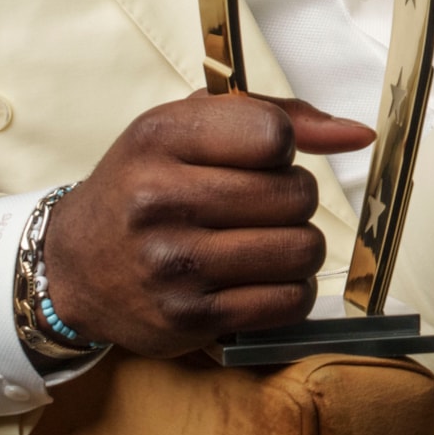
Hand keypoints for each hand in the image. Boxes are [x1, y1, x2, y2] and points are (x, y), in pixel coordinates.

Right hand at [39, 93, 371, 357]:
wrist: (75, 265)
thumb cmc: (145, 185)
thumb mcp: (189, 128)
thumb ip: (278, 115)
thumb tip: (358, 134)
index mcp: (160, 138)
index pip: (274, 135)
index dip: (283, 147)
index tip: (260, 158)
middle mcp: (160, 200)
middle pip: (296, 195)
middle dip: (293, 197)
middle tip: (261, 205)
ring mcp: (173, 265)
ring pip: (302, 250)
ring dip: (297, 245)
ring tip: (263, 240)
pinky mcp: (188, 319)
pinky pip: (289, 302)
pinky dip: (289, 290)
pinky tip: (260, 277)